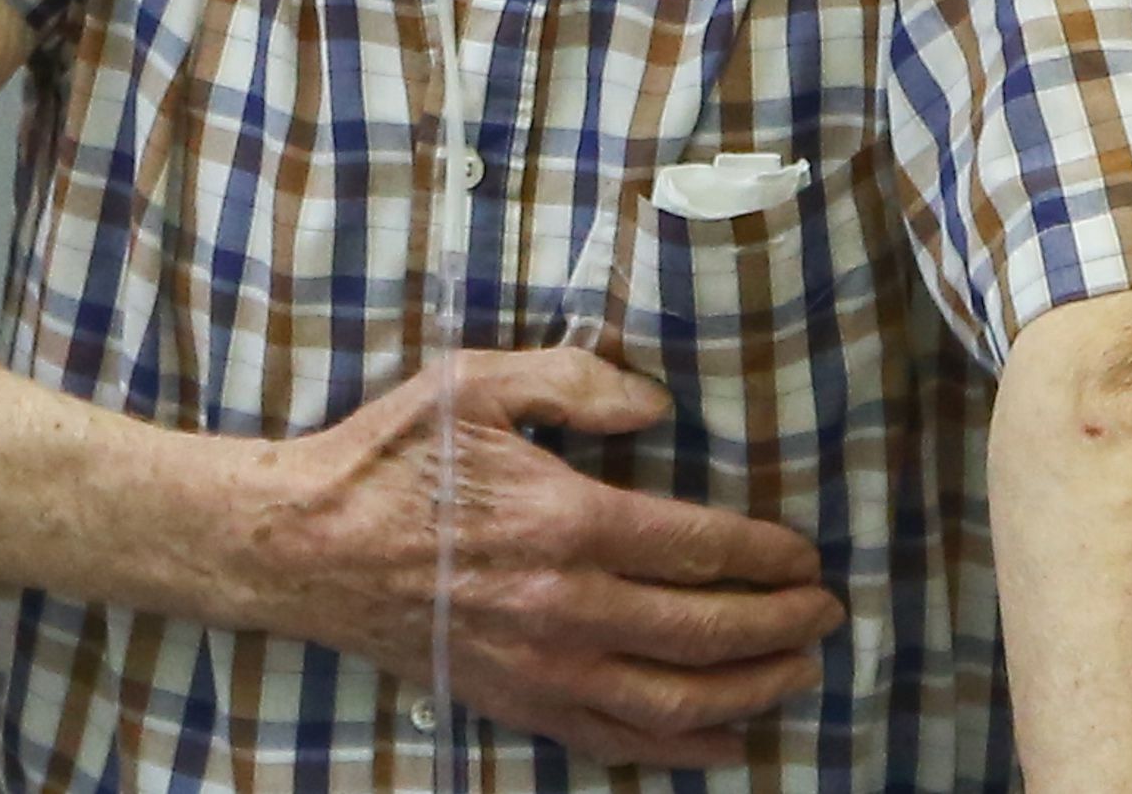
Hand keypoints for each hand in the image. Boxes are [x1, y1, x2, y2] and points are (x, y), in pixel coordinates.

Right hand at [229, 344, 842, 767]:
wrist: (307, 546)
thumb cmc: (388, 457)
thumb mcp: (473, 384)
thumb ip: (574, 384)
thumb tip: (660, 406)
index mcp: (568, 521)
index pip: (702, 547)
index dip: (767, 555)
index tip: (804, 555)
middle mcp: (570, 605)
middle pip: (709, 630)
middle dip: (782, 624)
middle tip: (824, 613)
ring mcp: (546, 666)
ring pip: (679, 698)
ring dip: (754, 688)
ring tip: (797, 672)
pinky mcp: (520, 703)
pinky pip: (619, 740)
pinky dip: (683, 748)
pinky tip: (725, 738)